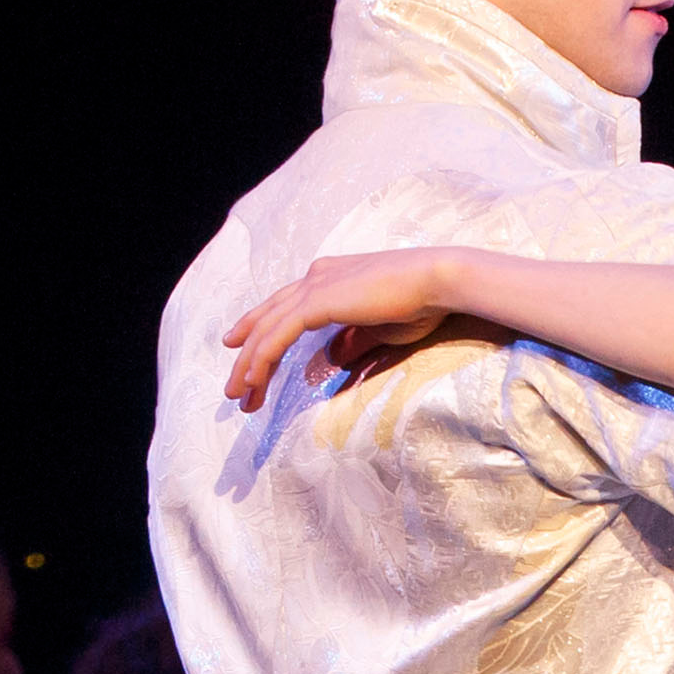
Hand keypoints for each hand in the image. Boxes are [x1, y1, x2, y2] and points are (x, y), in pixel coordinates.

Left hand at [221, 250, 469, 411]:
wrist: (437, 281)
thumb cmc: (420, 303)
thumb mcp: (379, 328)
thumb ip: (352, 340)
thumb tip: (332, 357)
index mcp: (329, 277)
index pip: (285, 307)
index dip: (260, 330)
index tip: (242, 353)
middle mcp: (316, 277)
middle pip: (268, 319)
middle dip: (248, 356)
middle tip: (235, 389)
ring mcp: (313, 286)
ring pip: (266, 330)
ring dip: (248, 365)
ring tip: (237, 396)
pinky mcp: (316, 302)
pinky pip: (277, 336)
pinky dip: (261, 359)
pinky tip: (252, 380)